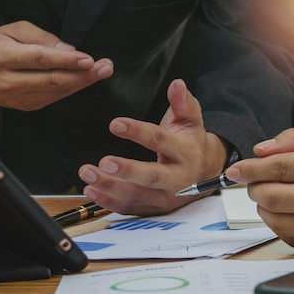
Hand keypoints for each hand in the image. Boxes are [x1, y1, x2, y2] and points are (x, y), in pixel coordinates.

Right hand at [0, 21, 112, 110]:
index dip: (67, 61)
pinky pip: (53, 98)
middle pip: (52, 80)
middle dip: (83, 75)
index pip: (40, 60)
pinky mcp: (25, 107)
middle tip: (105, 67)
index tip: (89, 59)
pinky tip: (85, 80)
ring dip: (82, 83)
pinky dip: (71, 88)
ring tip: (102, 72)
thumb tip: (69, 50)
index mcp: (2, 57)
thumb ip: (41, 38)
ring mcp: (16, 98)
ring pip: (56, 91)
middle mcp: (8, 81)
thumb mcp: (12, 30)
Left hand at [77, 79, 227, 214]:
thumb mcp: (191, 120)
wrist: (205, 172)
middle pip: (151, 176)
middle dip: (127, 170)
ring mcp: (167, 197)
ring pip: (137, 195)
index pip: (160, 141)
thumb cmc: (191, 142)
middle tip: (104, 162)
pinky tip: (91, 190)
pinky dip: (109, 202)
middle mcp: (178, 178)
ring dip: (110, 187)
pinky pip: (131, 208)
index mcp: (186, 152)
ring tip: (87, 173)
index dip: (137, 132)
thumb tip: (177, 84)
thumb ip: (182, 102)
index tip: (115, 124)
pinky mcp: (156, 208)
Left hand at [224, 128, 293, 252]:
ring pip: (279, 220)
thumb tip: (260, 150)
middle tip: (251, 183)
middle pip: (275, 195)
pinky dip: (279, 225)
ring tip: (265, 197)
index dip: (252, 169)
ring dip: (262, 208)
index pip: (281, 167)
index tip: (235, 170)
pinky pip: (293, 238)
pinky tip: (282, 213)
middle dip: (254, 188)